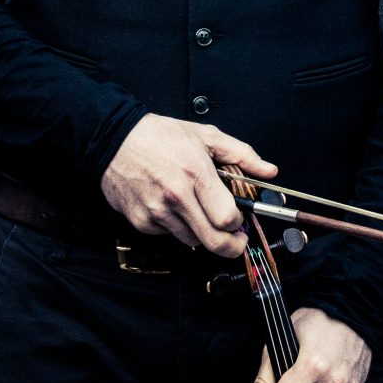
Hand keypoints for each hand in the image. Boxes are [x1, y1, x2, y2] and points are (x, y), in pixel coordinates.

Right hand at [98, 114, 274, 258]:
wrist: (113, 139)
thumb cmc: (159, 135)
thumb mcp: (205, 136)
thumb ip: (241, 154)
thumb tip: (269, 171)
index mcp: (196, 174)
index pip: (228, 219)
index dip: (238, 223)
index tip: (239, 219)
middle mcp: (176, 197)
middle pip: (214, 242)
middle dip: (231, 247)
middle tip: (235, 241)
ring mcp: (157, 212)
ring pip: (192, 241)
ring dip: (201, 232)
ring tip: (196, 209)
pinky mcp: (141, 222)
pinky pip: (169, 235)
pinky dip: (176, 226)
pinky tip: (172, 206)